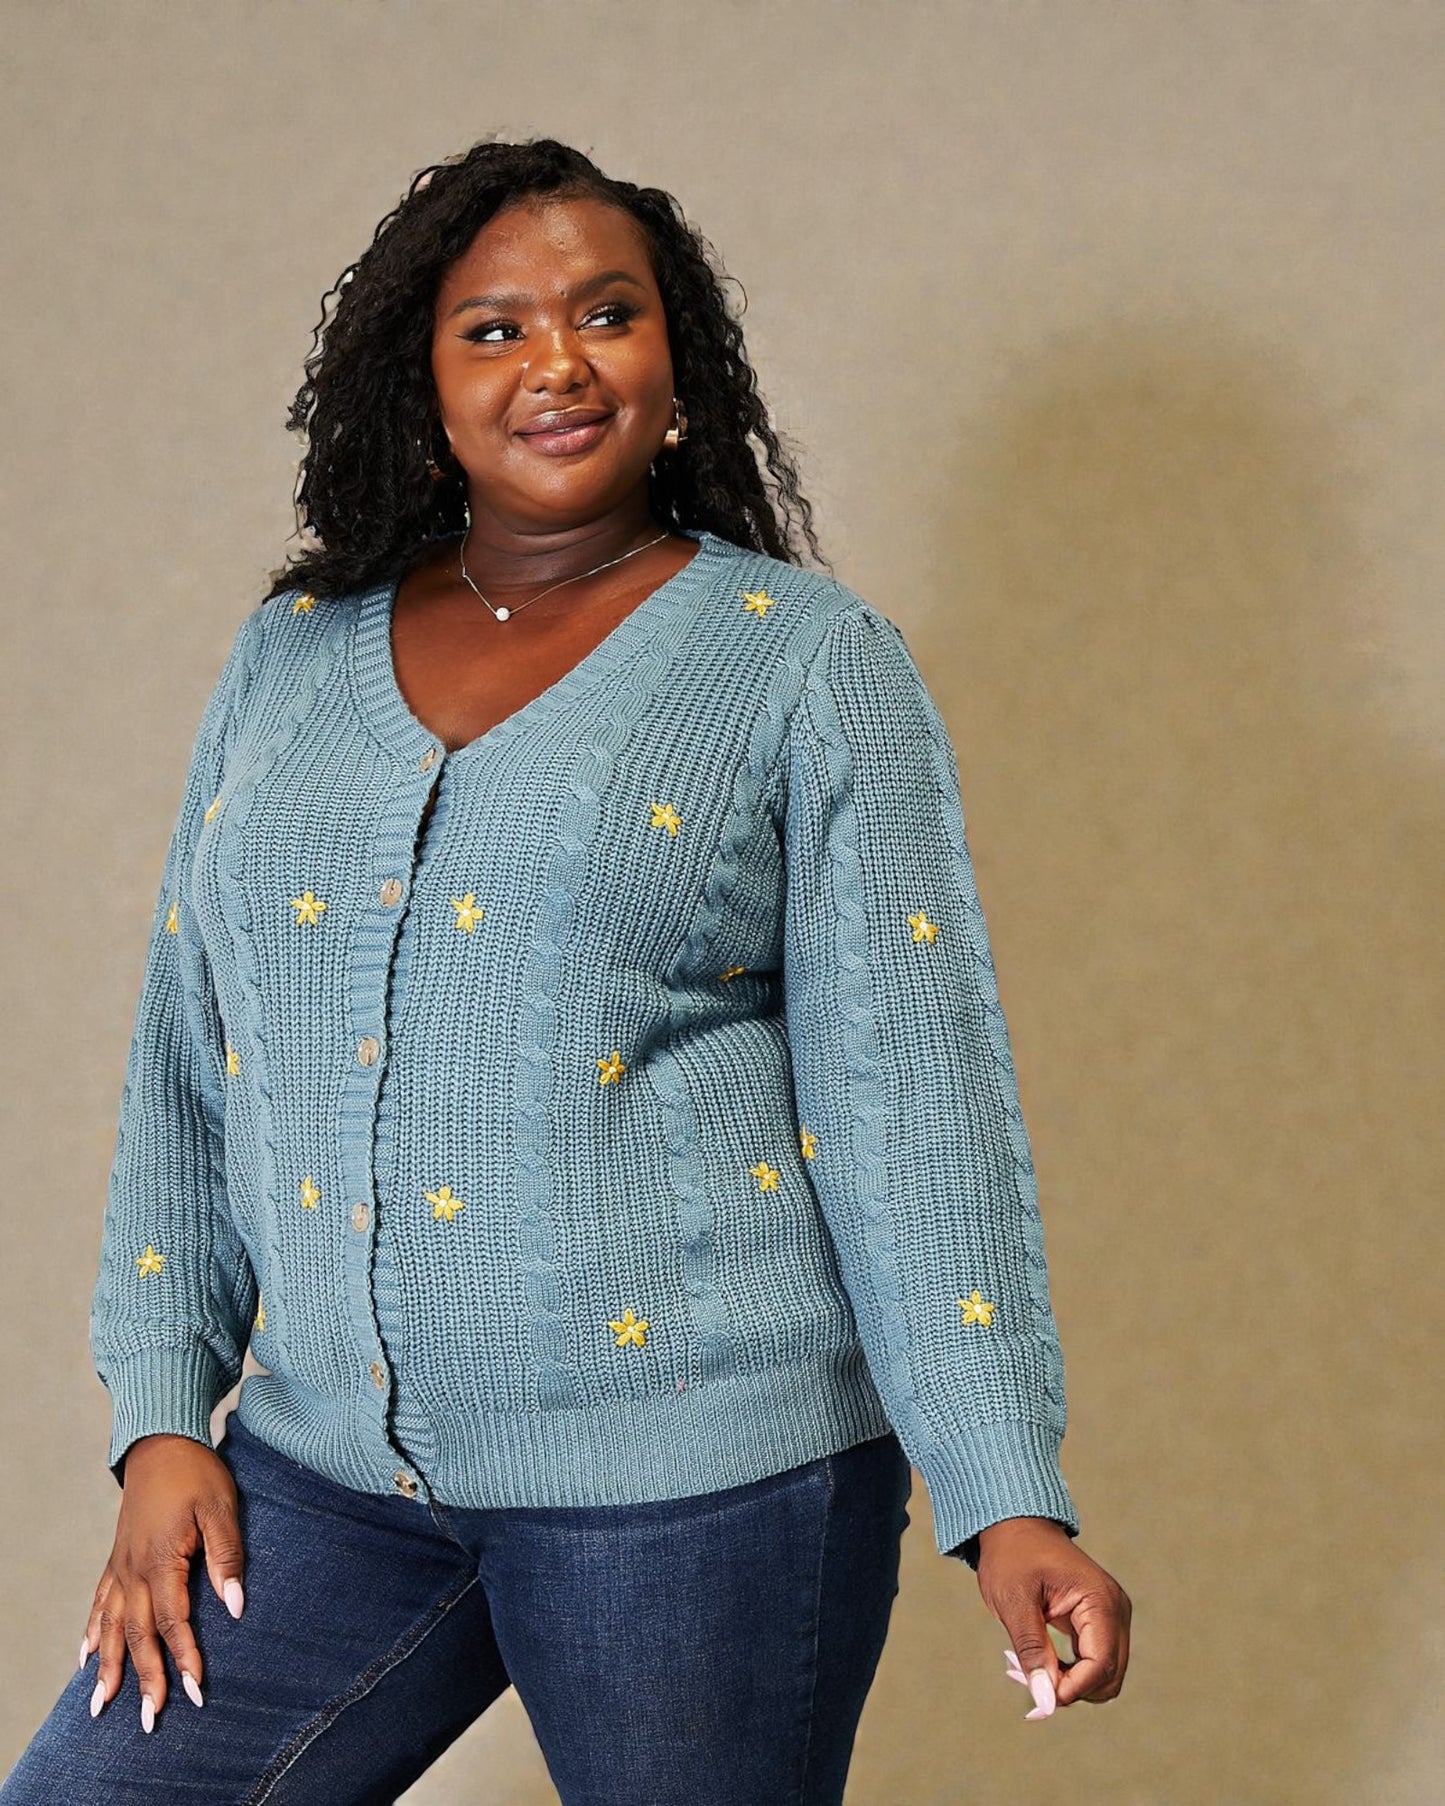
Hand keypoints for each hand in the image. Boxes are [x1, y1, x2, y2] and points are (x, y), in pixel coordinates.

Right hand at [79, 1433, 246, 1731]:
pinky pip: (100, 1603)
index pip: (173, 1621)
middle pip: (138, 1635)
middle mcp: (134, 1569)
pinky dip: (93, 1632)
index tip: (195, 1690)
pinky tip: (86, 1658)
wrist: (161, 1441)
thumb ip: (227, 1556)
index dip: (185, 1657)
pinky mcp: (117, 1557)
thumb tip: (236, 1606)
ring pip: (113, 1626)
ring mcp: (121, 1565)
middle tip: (150, 1720)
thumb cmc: (197, 1473)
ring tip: (102, 1707)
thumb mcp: (222, 1508)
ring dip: (110, 1667)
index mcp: (161, 1560)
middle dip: (144, 1679)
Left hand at [975, 1517, 1129, 1716]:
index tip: (1039, 1698)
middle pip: (1109, 1675)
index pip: (1101, 1663)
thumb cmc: (1012, 1556)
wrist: (1015, 1525)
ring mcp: (1111, 1615)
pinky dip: (1072, 1673)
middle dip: (1072, 1690)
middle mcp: (1115, 1608)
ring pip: (1105, 1674)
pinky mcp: (1101, 1621)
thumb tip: (1046, 1702)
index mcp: (1099, 1599)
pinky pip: (1096, 1661)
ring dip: (1072, 1684)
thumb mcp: (1013, 1601)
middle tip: (1029, 1682)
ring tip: (1030, 1671)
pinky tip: (1041, 1666)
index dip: (1073, 1689)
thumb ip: (1031, 1650)